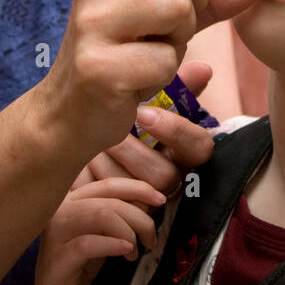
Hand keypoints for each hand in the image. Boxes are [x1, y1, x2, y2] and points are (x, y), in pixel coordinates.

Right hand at [33, 0, 278, 163]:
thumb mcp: (172, 19)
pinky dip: (163, 75)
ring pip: (177, 5)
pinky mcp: (97, 64)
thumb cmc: (126, 56)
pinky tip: (137, 81)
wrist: (70, 112)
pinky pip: (164, 60)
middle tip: (176, 30)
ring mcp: (92, 20)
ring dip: (180, 38)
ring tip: (155, 52)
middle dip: (198, 0)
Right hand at [34, 176, 166, 284]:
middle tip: (151, 239)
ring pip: (100, 216)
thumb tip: (147, 197)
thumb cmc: (84, 264)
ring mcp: (56, 234)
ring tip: (135, 252)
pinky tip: (126, 251)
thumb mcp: (106, 233)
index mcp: (71, 199)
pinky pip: (88, 244)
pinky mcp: (58, 259)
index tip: (161, 200)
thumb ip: (122, 212)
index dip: (138, 188)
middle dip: (139, 218)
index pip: (109, 185)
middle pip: (109, 200)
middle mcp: (59, 210)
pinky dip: (112, 245)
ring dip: (128, 232)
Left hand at [71, 59, 217, 193]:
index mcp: (187, 154)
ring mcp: (147, 203)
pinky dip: (91, 176)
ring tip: (89, 138)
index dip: (175, 131)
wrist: (85, 158)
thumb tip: (204, 68)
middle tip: (108, 130)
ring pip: (133, 187)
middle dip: (132, 150)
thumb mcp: (153, 106)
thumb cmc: (132, 129)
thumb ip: (178, 88)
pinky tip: (81, 158)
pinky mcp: (121, 216)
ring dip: (108, 159)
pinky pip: (108, 200)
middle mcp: (173, 181)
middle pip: (164, 174)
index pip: (199, 147)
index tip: (144, 113)